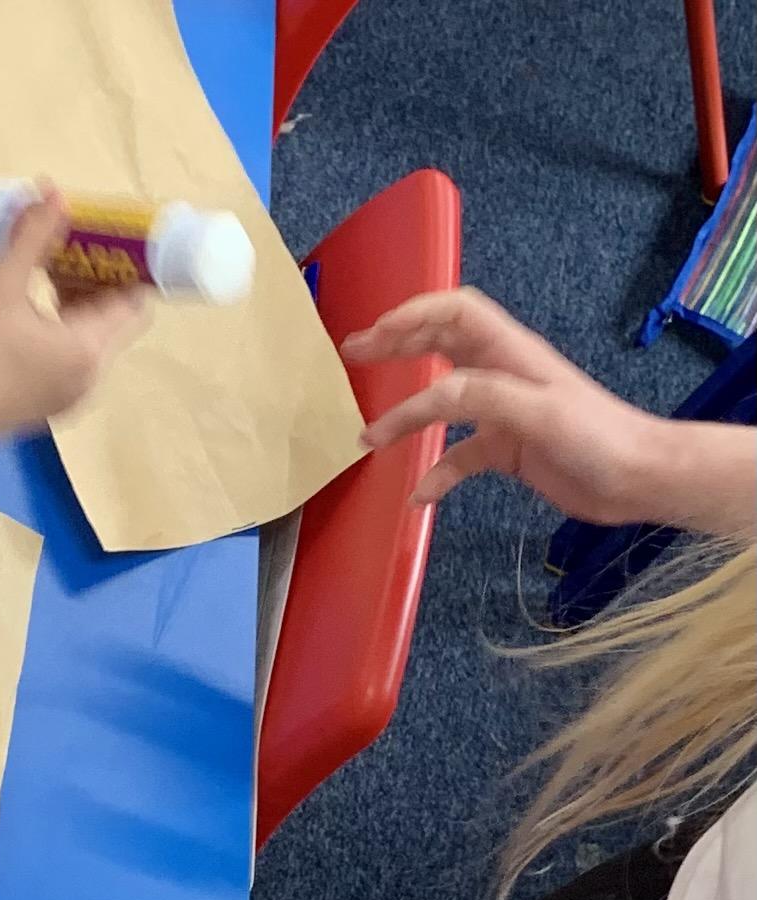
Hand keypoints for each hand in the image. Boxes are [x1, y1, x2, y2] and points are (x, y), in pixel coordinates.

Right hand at [0, 194, 148, 447]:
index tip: (111, 239)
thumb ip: (34, 237)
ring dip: (79, 305)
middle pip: (115, 322)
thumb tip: (56, 192)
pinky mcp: (47, 407)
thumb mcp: (2, 287)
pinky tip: (32, 310)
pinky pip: (71, 362)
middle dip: (100, 280)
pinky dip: (63, 332)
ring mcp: (69, 398)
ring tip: (48, 270)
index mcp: (88, 351)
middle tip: (74, 245)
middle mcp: (89, 379)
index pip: (135, 304)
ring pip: (92, 342)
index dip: (131, 269)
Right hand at [344, 287, 672, 523]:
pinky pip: (460, 457)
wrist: (638, 478)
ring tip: (368, 435)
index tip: (372, 336)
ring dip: (405, 415)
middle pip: (439, 346)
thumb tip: (429, 395)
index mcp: (511, 353)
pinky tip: (418, 497)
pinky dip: (436, 474)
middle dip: (395, 346)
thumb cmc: (597, 438)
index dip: (411, 315)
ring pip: (442, 402)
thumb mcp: (539, 413)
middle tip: (351, 356)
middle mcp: (502, 375)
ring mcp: (503, 413)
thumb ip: (484, 397)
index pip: (454, 312)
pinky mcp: (508, 450)